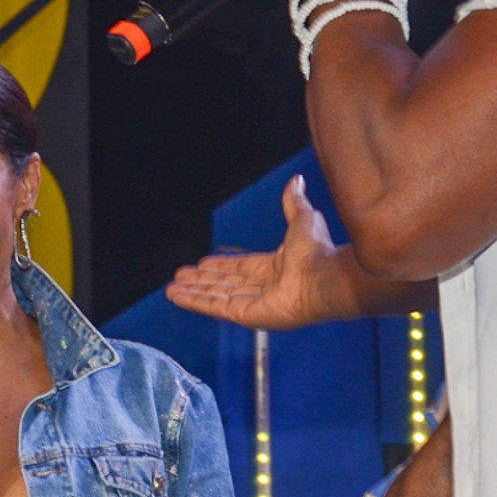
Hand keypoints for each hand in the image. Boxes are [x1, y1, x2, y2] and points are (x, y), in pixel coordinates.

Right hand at [167, 177, 345, 330]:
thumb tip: (297, 180)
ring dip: (193, 292)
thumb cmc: (318, 252)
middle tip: (181, 276)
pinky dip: (195, 302)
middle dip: (202, 280)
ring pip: (216, 296)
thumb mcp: (302, 218)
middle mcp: (263, 288)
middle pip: (224, 284)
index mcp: (275, 268)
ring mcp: (254, 304)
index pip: (240, 268)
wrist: (325, 276)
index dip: (220, 266)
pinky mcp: (247, 316)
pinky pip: (215, 307)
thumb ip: (293, 202)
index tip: (202, 263)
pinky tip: (177, 295)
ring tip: (171, 289)